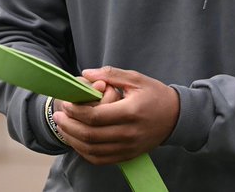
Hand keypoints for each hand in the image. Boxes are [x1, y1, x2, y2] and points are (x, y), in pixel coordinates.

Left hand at [53, 66, 179, 165]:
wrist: (176, 117)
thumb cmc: (155, 95)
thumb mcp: (136, 79)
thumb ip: (111, 74)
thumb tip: (85, 74)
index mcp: (131, 111)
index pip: (95, 116)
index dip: (76, 111)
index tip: (66, 103)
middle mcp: (129, 132)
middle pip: (90, 135)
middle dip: (68, 125)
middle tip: (58, 116)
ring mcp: (128, 146)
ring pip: (92, 149)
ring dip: (72, 140)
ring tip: (63, 128)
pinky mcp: (128, 155)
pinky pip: (100, 159)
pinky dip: (84, 152)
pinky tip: (77, 141)